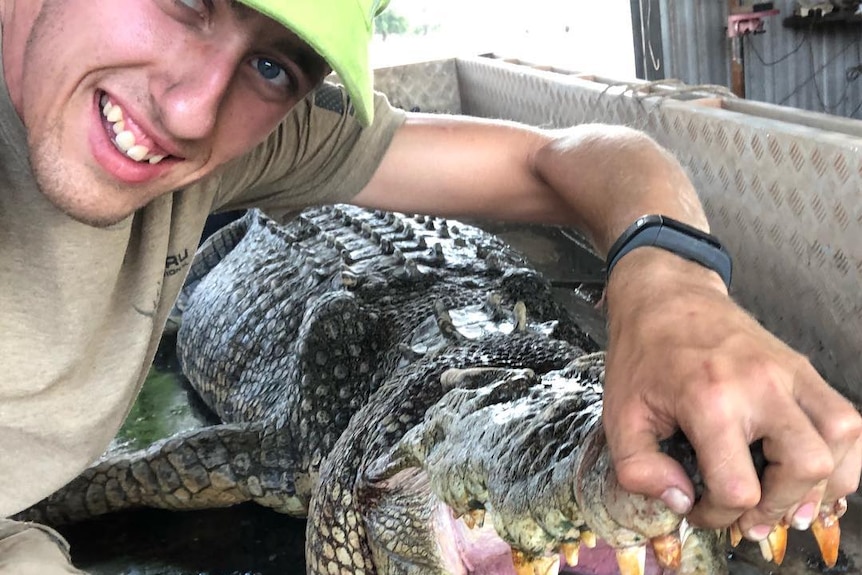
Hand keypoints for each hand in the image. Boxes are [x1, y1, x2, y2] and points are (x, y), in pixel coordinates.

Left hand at [601, 249, 861, 541]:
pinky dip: (842, 455)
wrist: (665, 295)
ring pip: (839, 441)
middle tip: (748, 515)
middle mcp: (759, 385)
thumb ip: (638, 467)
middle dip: (777, 507)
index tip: (700, 509)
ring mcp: (789, 372)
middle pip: (804, 467)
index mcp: (708, 400)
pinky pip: (847, 418)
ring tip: (785, 499)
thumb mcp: (618, 413)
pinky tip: (814, 474)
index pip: (738, 487)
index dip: (718, 515)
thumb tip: (680, 500)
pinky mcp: (802, 367)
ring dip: (819, 484)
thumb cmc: (641, 353)